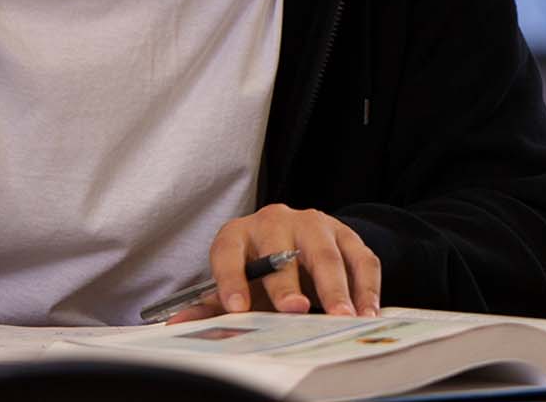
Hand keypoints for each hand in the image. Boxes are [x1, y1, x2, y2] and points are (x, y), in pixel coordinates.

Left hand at [169, 204, 381, 321]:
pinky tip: (366, 312)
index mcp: (239, 234)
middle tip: (295, 310)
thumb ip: (213, 306)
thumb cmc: (261, 269)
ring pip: (325, 253)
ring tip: (341, 317)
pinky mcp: (347, 234)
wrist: (301, 243)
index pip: (228, 252)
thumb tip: (179, 323)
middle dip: (288, 283)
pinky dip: (366, 287)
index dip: (230, 280)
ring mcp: (315, 224)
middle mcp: (276, 221)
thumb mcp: (237, 284)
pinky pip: (360, 258)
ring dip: (335, 288)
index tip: (236, 308)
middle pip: (282, 251)